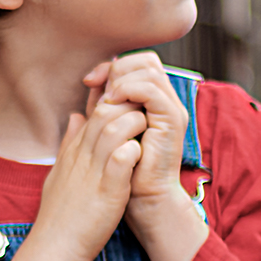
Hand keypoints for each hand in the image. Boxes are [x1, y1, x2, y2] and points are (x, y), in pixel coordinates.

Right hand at [0, 96, 146, 260]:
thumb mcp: (59, 173)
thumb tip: (76, 117)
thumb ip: (69, 144)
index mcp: (73, 152)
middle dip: (131, 109)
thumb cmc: (59, 216)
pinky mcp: (107, 191)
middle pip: (106, 113)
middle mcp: (82, 157)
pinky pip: (123, 158)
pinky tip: (142, 158)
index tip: (134, 117)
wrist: (53, 249)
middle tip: (148, 122)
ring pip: (115, 129)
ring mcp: (93, 172)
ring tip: (147, 138)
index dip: (118, 107)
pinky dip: (135, 152)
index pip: (96, 113)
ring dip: (136, 127)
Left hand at [83, 53, 186, 201]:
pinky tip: (113, 102)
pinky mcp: (171, 120)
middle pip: (147, 60)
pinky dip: (129, 89)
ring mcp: (171, 109)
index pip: (138, 63)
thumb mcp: (108, 129)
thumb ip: (101, 105)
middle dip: (117, 67)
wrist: (144, 200)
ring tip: (105, 98)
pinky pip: (152, 90)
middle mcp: (166, 102)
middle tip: (96, 85)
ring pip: (150, 70)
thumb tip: (89, 82)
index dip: (113, 65)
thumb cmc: (126, 171)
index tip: (89, 80)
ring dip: (121, 78)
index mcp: (154, 102)